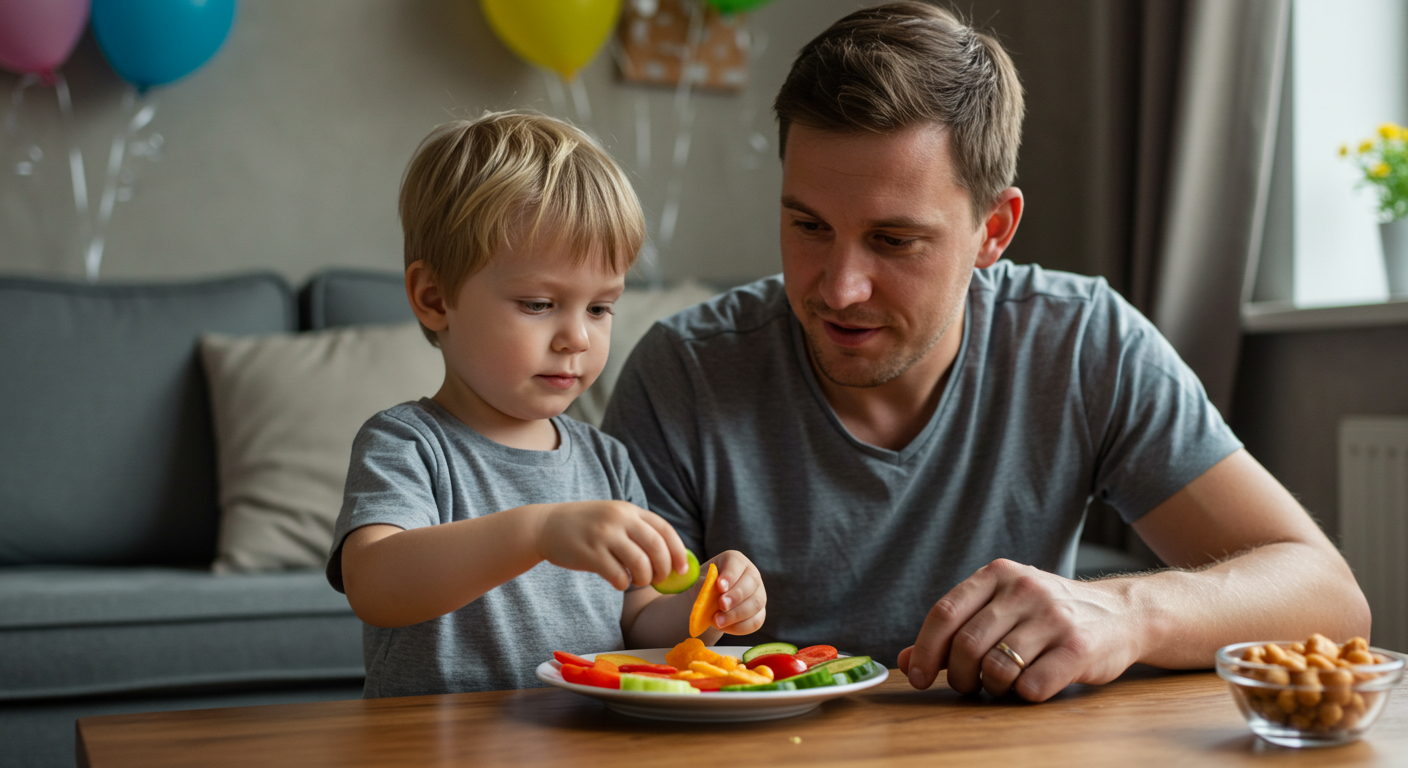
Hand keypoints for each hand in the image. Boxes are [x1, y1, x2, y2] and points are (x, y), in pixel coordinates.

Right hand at [535, 501, 689, 589]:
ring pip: (640, 564)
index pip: (664, 529)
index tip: (681, 569)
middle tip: (659, 579)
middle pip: (656, 547)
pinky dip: (623, 584)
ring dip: (644, 579)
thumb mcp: (613, 517)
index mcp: (628, 510)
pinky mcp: (590, 554)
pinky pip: (618, 576)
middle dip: (664, 569)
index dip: (677, 551)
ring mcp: (604, 536)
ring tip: (638, 580)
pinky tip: (618, 581)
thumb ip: (637, 530)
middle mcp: (619, 519)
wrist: (545, 526)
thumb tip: (670, 558)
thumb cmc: (585, 526)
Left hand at [706, 550, 766, 634]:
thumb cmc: (702, 589)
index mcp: (734, 560)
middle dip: (736, 596)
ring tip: (717, 621)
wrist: (705, 606)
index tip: (720, 587)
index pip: (736, 563)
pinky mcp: (759, 612)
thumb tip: (706, 588)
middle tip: (721, 606)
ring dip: (736, 615)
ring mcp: (758, 593)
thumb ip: (702, 585)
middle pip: (752, 582)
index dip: (730, 575)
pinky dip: (739, 627)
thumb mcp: (697, 584)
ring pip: (756, 604)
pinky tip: (723, 627)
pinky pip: (755, 621)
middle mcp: (751, 574)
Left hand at [896, 559, 1139, 701]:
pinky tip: (1030, 686)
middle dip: (957, 676)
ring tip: (1001, 685)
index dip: (924, 650)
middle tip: (966, 686)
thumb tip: (904, 662)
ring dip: (991, 687)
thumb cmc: (1048, 616)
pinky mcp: (1079, 647)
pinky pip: (1032, 686)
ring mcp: (1053, 617)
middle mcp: (1024, 589)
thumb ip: (954, 632)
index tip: (918, 677)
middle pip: (965, 644)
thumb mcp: (1001, 609)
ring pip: (996, 668)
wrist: (1122, 614)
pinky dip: (1022, 695)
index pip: (944, 613)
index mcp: (998, 574)